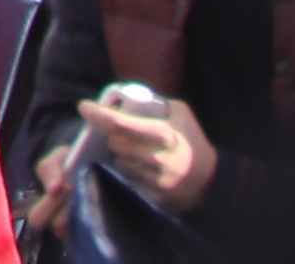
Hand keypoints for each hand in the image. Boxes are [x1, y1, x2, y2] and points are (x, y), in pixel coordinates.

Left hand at [88, 88, 215, 209]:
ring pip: (120, 163)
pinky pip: (129, 180)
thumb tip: (128, 98)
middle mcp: (157, 158)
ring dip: (121, 155)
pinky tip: (140, 167)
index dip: (99, 114)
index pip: (121, 123)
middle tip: (120, 134)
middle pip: (116, 144)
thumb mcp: (181, 113)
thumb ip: (157, 103)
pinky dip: (129, 171)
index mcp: (163, 134)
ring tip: (135, 151)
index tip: (84, 106)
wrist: (211, 179)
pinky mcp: (153, 195)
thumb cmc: (192, 141)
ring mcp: (155, 180)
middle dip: (113, 137)